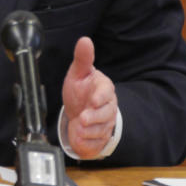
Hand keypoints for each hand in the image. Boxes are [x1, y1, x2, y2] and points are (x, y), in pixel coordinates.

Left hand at [61, 37, 116, 158]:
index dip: (100, 97)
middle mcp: (108, 107)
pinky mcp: (100, 139)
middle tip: (83, 118)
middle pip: (106, 114)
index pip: (106, 92)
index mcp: (104, 88)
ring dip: (89, 131)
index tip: (93, 100)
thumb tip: (85, 40)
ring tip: (79, 127)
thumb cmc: (80, 90)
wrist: (78, 111)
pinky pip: (97, 144)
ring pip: (102, 131)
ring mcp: (106, 124)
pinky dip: (87, 143)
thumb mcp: (78, 73)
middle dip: (94, 118)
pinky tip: (80, 137)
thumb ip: (82, 58)